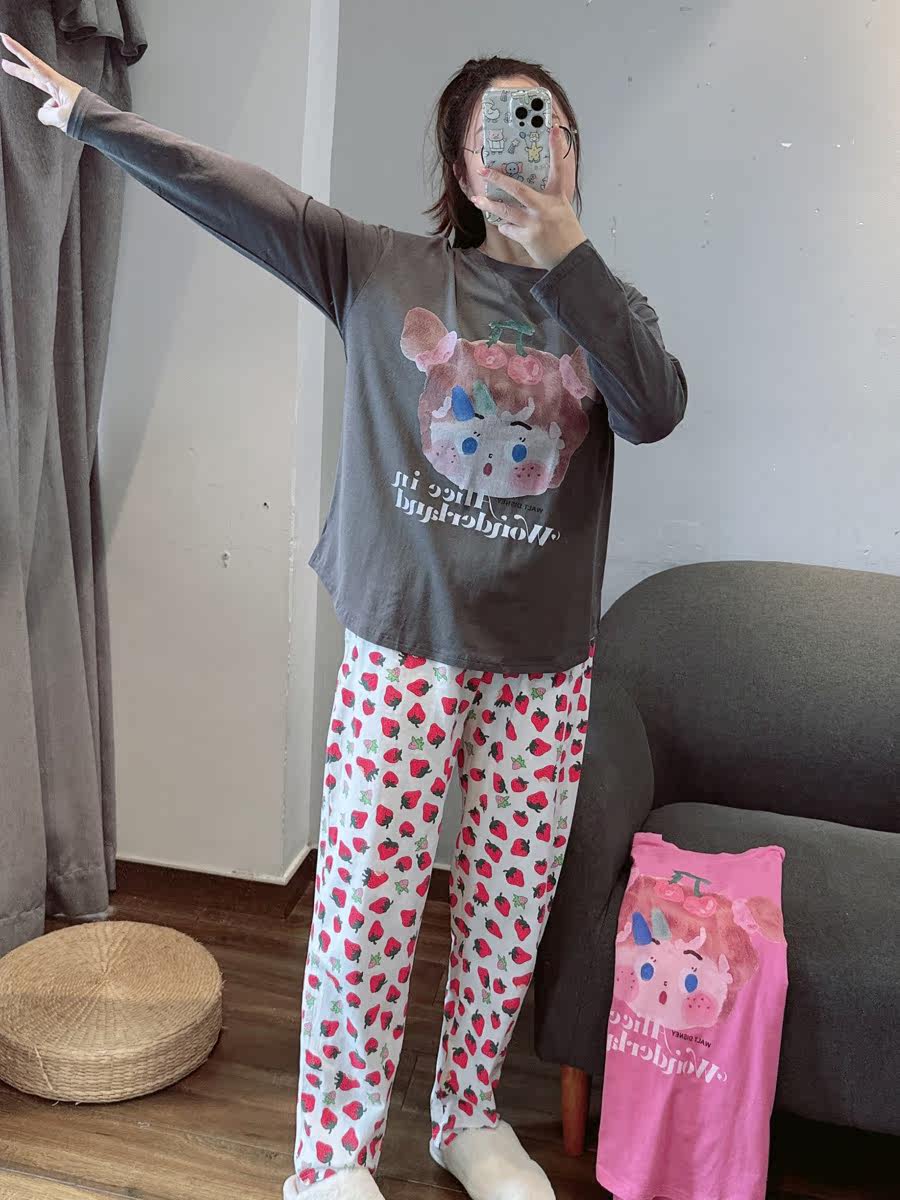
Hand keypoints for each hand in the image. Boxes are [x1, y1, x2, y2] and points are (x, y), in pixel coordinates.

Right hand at [1, 32, 81, 130]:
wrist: (103, 127)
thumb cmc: (86, 119)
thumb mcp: (61, 118)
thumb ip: (45, 115)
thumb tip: (44, 113)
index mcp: (58, 83)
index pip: (34, 64)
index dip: (18, 52)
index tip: (5, 38)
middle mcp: (59, 88)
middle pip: (34, 77)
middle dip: (19, 71)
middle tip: (4, 64)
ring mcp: (62, 97)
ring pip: (47, 107)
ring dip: (52, 116)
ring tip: (68, 119)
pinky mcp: (66, 107)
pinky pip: (54, 115)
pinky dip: (58, 120)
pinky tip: (69, 122)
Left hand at [472, 125, 587, 269]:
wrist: (570, 258)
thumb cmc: (567, 233)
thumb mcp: (561, 209)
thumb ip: (546, 198)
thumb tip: (525, 192)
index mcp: (556, 197)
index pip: (558, 168)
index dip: (556, 148)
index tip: (552, 129)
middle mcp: (544, 208)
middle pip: (517, 189)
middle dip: (498, 179)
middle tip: (483, 170)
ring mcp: (534, 223)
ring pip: (505, 211)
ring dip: (489, 205)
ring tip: (477, 200)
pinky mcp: (527, 238)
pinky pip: (508, 229)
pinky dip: (505, 226)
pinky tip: (505, 225)